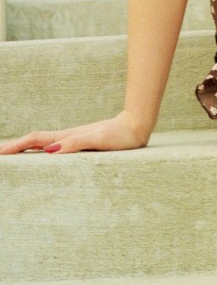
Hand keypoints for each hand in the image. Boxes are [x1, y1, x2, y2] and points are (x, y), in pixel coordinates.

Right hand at [0, 111, 149, 155]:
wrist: (136, 127)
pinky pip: (55, 148)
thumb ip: (76, 143)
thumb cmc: (119, 135)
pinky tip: (41, 156)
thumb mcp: (98, 139)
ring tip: (13, 157)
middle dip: (15, 147)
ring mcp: (74, 140)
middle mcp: (67, 138)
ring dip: (26, 149)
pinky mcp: (81, 144)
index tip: (0, 152)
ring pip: (44, 145)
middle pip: (35, 142)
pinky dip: (42, 151)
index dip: (16, 146)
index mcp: (68, 137)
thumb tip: (50, 151)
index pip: (36, 141)